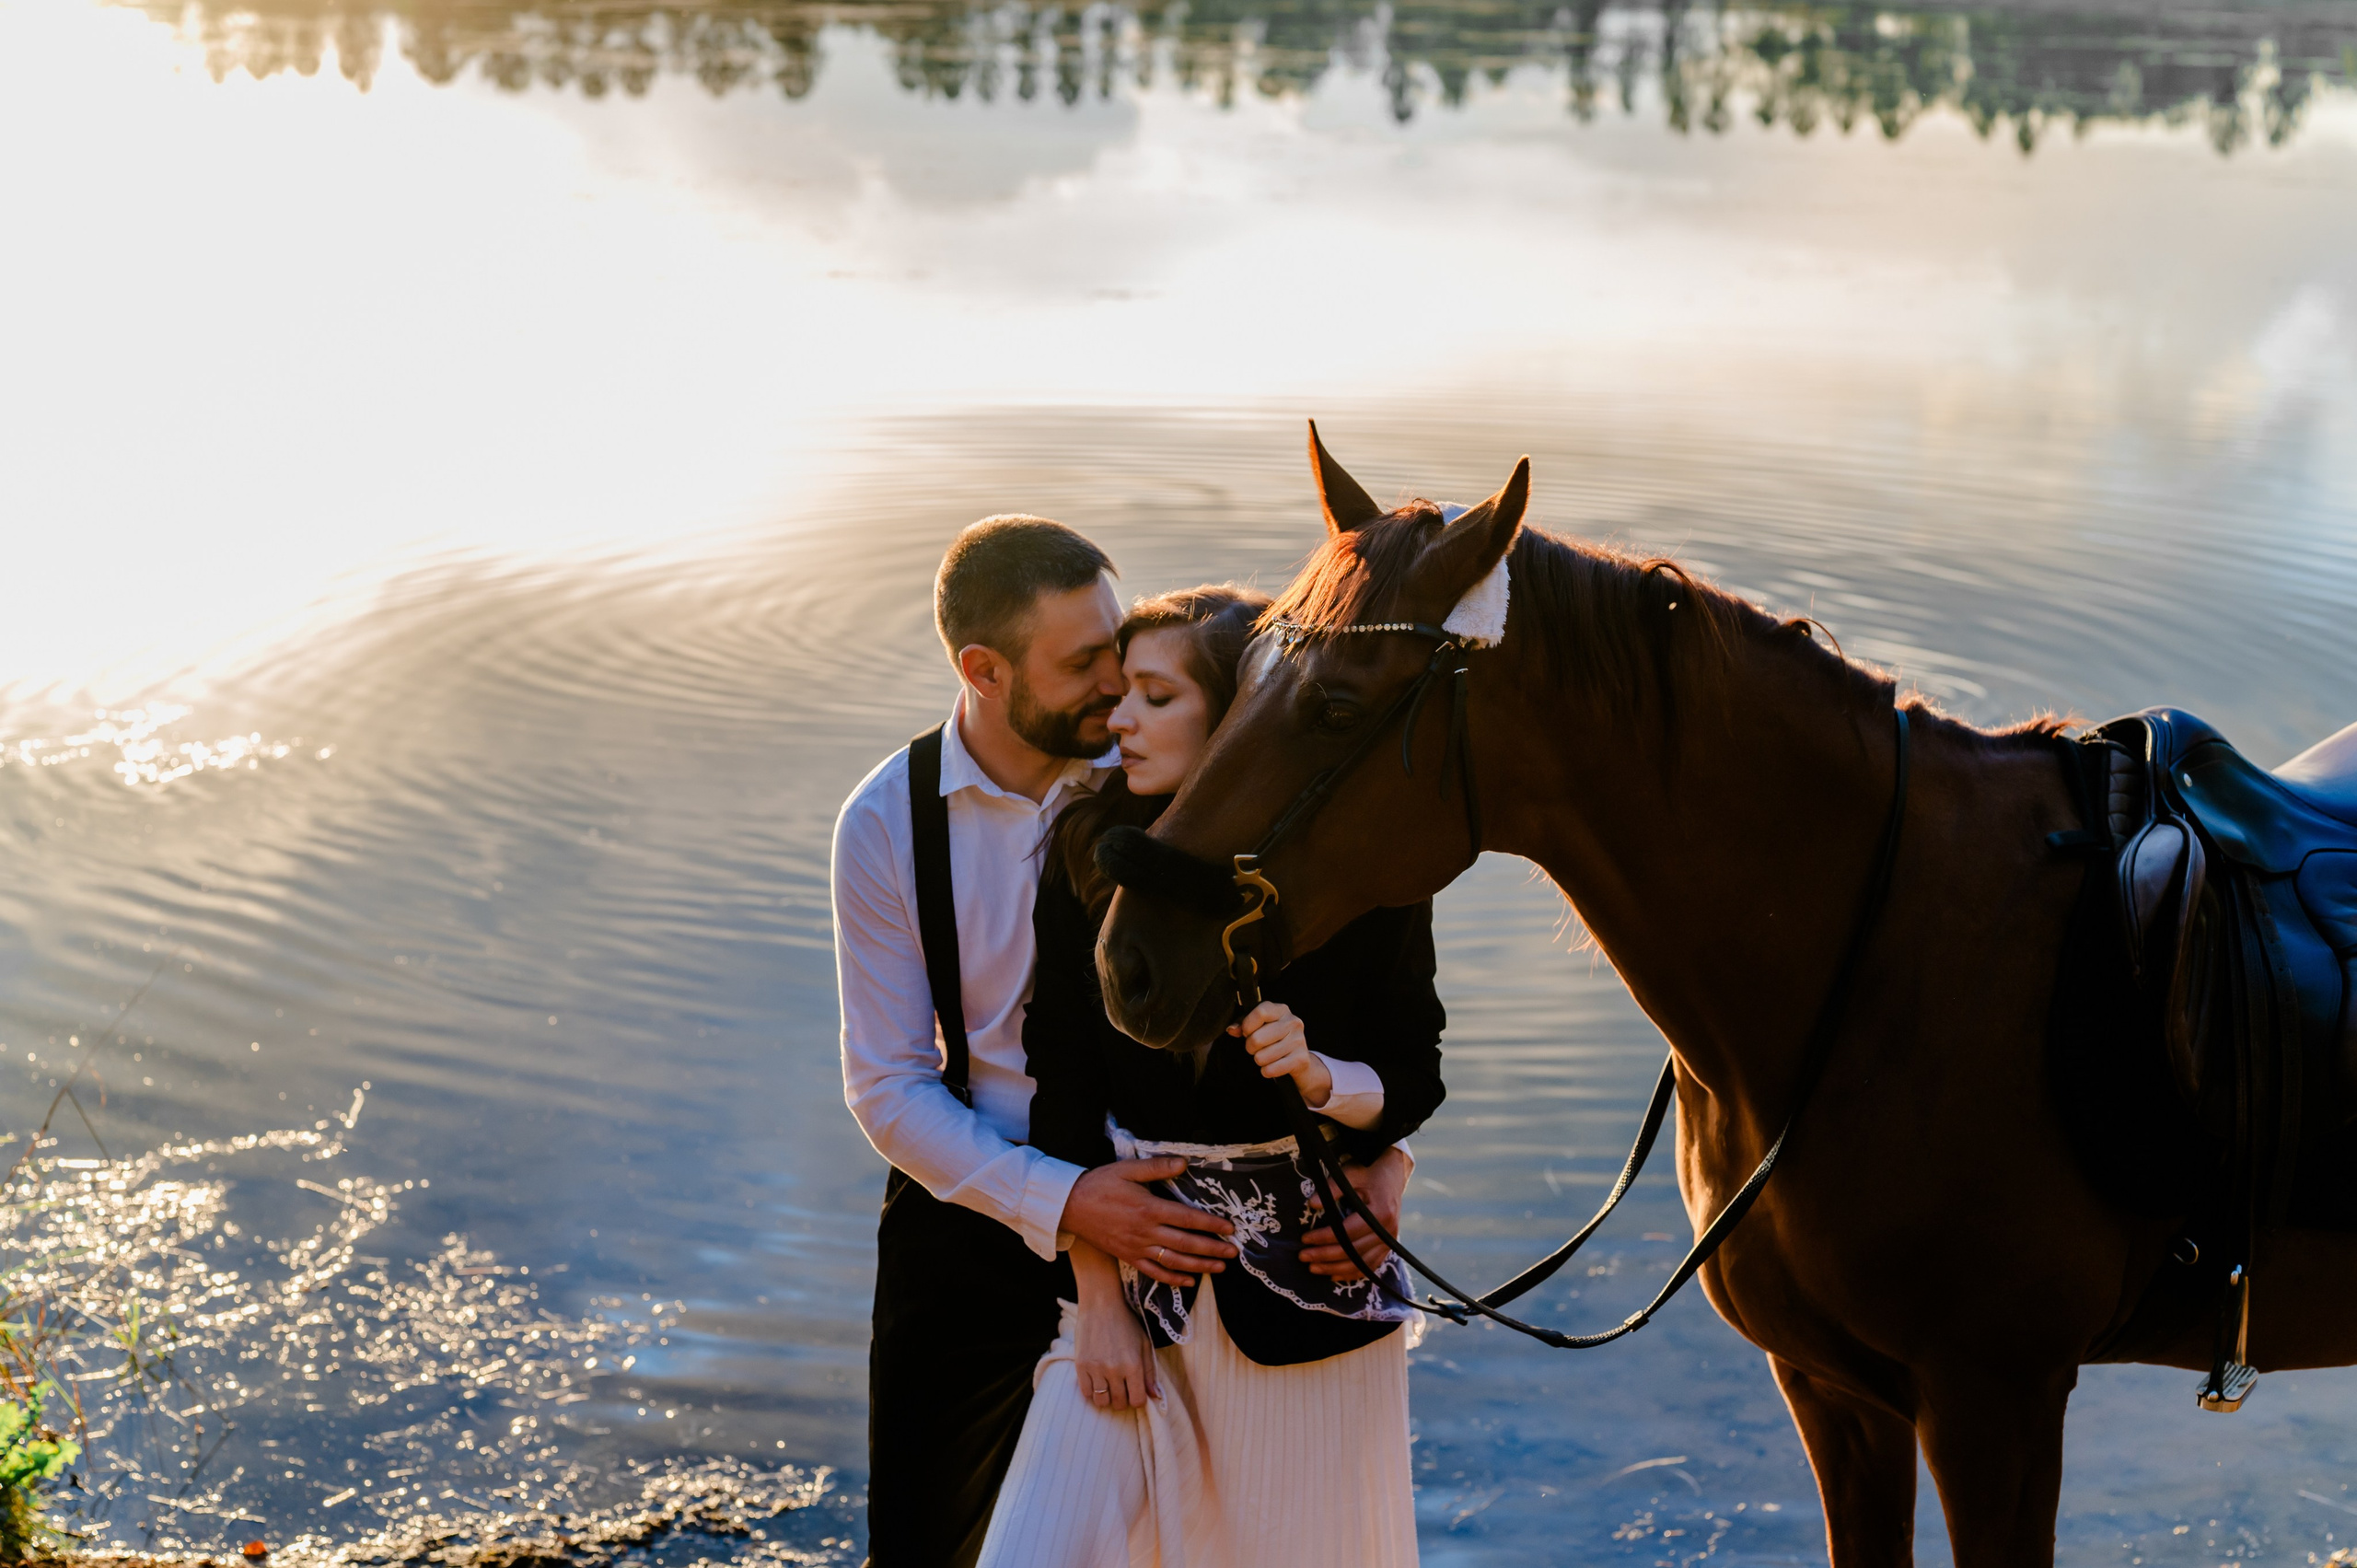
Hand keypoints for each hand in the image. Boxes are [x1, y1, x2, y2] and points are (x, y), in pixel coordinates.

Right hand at [1061, 1158, 1236, 1287]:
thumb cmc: (1100, 1184)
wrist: (1069, 1206)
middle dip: (1213, 1249)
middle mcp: (1146, 1232)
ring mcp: (1137, 1248)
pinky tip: (1189, 1281)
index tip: (1230, 1228)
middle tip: (1234, 1252)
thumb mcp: (1128, 1169)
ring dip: (1199, 1266)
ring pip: (1174, 1262)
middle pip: (1186, 1244)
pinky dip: (1173, 1279)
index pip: (1188, 1219)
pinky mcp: (1128, 1257)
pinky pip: (1154, 1272)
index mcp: (1149, 1209)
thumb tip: (1185, 1163)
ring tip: (1220, 1268)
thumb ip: (1158, 1167)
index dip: (1211, 1224)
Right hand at [1072, 1246, 1156, 1410]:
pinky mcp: (1081, 1366)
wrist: (1101, 1305)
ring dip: (1107, 1398)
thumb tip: (1155, 1396)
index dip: (1138, 1399)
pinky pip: (1086, 1393)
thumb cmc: (1126, 1323)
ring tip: (1109, 1386)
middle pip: (1119, 1403)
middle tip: (1122, 1387)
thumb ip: (1150, 1372)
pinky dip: (1092, 1392)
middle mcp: (1115, 1370)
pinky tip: (1097, 1381)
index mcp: (1134, 1365)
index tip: (1135, 1391)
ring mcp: (1096, 1369)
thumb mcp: (1144, 1344)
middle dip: (1123, 1399)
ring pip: (1101, 1402)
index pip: (1137, 1400)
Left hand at [1227, 1001, 1331, 1106]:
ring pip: (1262, 1057)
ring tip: (1267, 1056)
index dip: (1247, 1025)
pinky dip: (1267, 1071)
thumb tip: (1232, 1029)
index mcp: (1281, 1010)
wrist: (1299, 1060)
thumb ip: (1243, 1024)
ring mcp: (1298, 1040)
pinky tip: (1273, 1066)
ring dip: (1259, 1060)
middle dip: (1250, 1047)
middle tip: (1257, 1048)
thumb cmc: (1275, 1039)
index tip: (1247, 1032)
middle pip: (1257, 1039)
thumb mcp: (1260, 1026)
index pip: (1260, 1012)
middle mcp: (1293, 1022)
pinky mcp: (1300, 1059)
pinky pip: (1271, 1069)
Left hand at [1300, 1144, 1408, 1280]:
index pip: (1347, 1232)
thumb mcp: (1349, 1174)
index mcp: (1380, 1213)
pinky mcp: (1388, 1245)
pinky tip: (1334, 1276)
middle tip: (1303, 1256)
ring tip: (1313, 1268)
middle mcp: (1387, 1231)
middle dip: (1325, 1256)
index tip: (1304, 1239)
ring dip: (1335, 1268)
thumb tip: (1312, 1204)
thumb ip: (1331, 1189)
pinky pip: (1370, 1265)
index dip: (1324, 1237)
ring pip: (1360, 1263)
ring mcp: (1390, 1240)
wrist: (1392, 1172)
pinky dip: (1352, 1273)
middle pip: (1352, 1251)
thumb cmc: (1368, 1171)